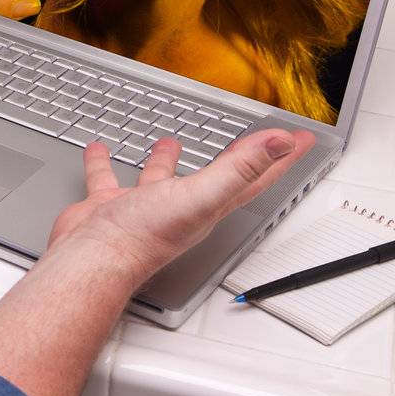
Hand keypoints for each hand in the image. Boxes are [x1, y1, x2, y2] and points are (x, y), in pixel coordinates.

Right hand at [48, 129, 316, 285]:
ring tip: (169, 141)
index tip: (299, 138)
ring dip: (166, 159)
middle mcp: (181, 206)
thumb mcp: (201, 195)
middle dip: (234, 156)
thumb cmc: (146, 236)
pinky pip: (110, 178)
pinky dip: (105, 163)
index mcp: (209, 205)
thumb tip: (279, 144)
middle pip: (217, 176)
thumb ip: (240, 168)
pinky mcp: (112, 204)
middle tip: (245, 140)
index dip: (280, 157)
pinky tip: (100, 151)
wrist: (94, 257)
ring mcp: (146, 206)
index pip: (256, 176)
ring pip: (162, 176)